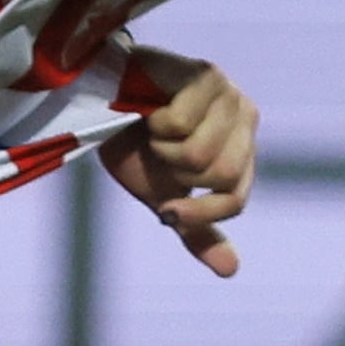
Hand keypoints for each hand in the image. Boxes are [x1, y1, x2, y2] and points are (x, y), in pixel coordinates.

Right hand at [103, 51, 255, 276]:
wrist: (99, 98)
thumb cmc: (133, 144)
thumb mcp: (163, 195)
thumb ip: (196, 230)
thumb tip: (231, 271)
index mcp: (242, 147)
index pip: (235, 199)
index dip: (199, 213)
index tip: (166, 212)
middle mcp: (245, 116)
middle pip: (219, 175)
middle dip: (176, 172)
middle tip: (158, 151)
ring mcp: (228, 93)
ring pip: (200, 153)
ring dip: (163, 147)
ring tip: (153, 127)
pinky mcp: (205, 74)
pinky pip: (181, 123)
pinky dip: (155, 122)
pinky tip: (150, 105)